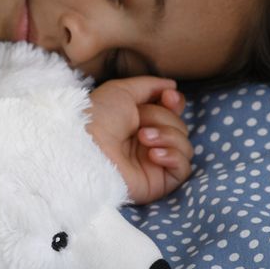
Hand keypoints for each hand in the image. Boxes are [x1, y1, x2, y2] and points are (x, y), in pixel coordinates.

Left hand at [85, 76, 192, 204]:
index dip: (175, 103)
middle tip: (139, 125)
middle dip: (163, 119)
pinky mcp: (157, 182)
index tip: (168, 97)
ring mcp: (153, 163)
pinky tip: (154, 154)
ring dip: (168, 136)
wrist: (85, 146)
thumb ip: (149, 85)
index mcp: (139, 121)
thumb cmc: (97, 117)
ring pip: (185, 146)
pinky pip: (183, 169)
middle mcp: (148, 142)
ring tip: (143, 138)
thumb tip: (173, 86)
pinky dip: (174, 157)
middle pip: (180, 126)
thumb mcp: (122, 91)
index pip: (172, 112)